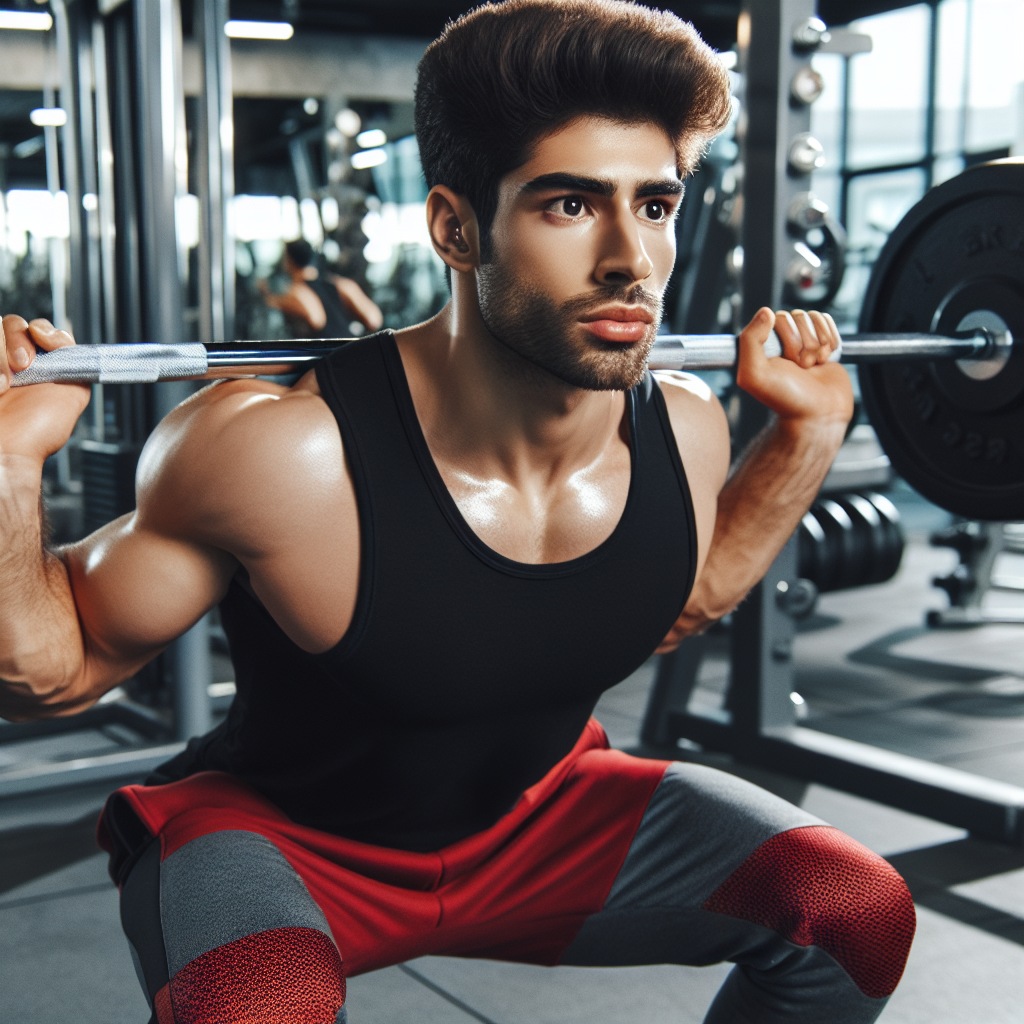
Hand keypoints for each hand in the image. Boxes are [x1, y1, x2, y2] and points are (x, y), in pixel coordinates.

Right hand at [0, 316, 90, 463]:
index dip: (44, 330)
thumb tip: (74, 346)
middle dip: (18, 339)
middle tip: (23, 367)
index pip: (39, 328)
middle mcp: (11, 362)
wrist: (6, 452)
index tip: (46, 341)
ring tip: (3, 385)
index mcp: (38, 366)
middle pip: (12, 323)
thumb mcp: (73, 395)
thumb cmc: (36, 433)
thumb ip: (77, 366)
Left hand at [735, 307, 853, 425]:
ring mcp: (802, 339)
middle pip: (800, 316)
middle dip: (805, 344)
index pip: (779, 317)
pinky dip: (831, 341)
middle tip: (801, 368)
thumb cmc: (785, 398)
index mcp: (761, 344)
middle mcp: (780, 339)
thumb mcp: (755, 374)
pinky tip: (825, 360)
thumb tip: (766, 311)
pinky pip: (828, 322)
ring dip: (819, 344)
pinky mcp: (823, 341)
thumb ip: (750, 340)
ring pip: (815, 318)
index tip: (788, 362)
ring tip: (812, 366)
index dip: (789, 338)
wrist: (818, 415)